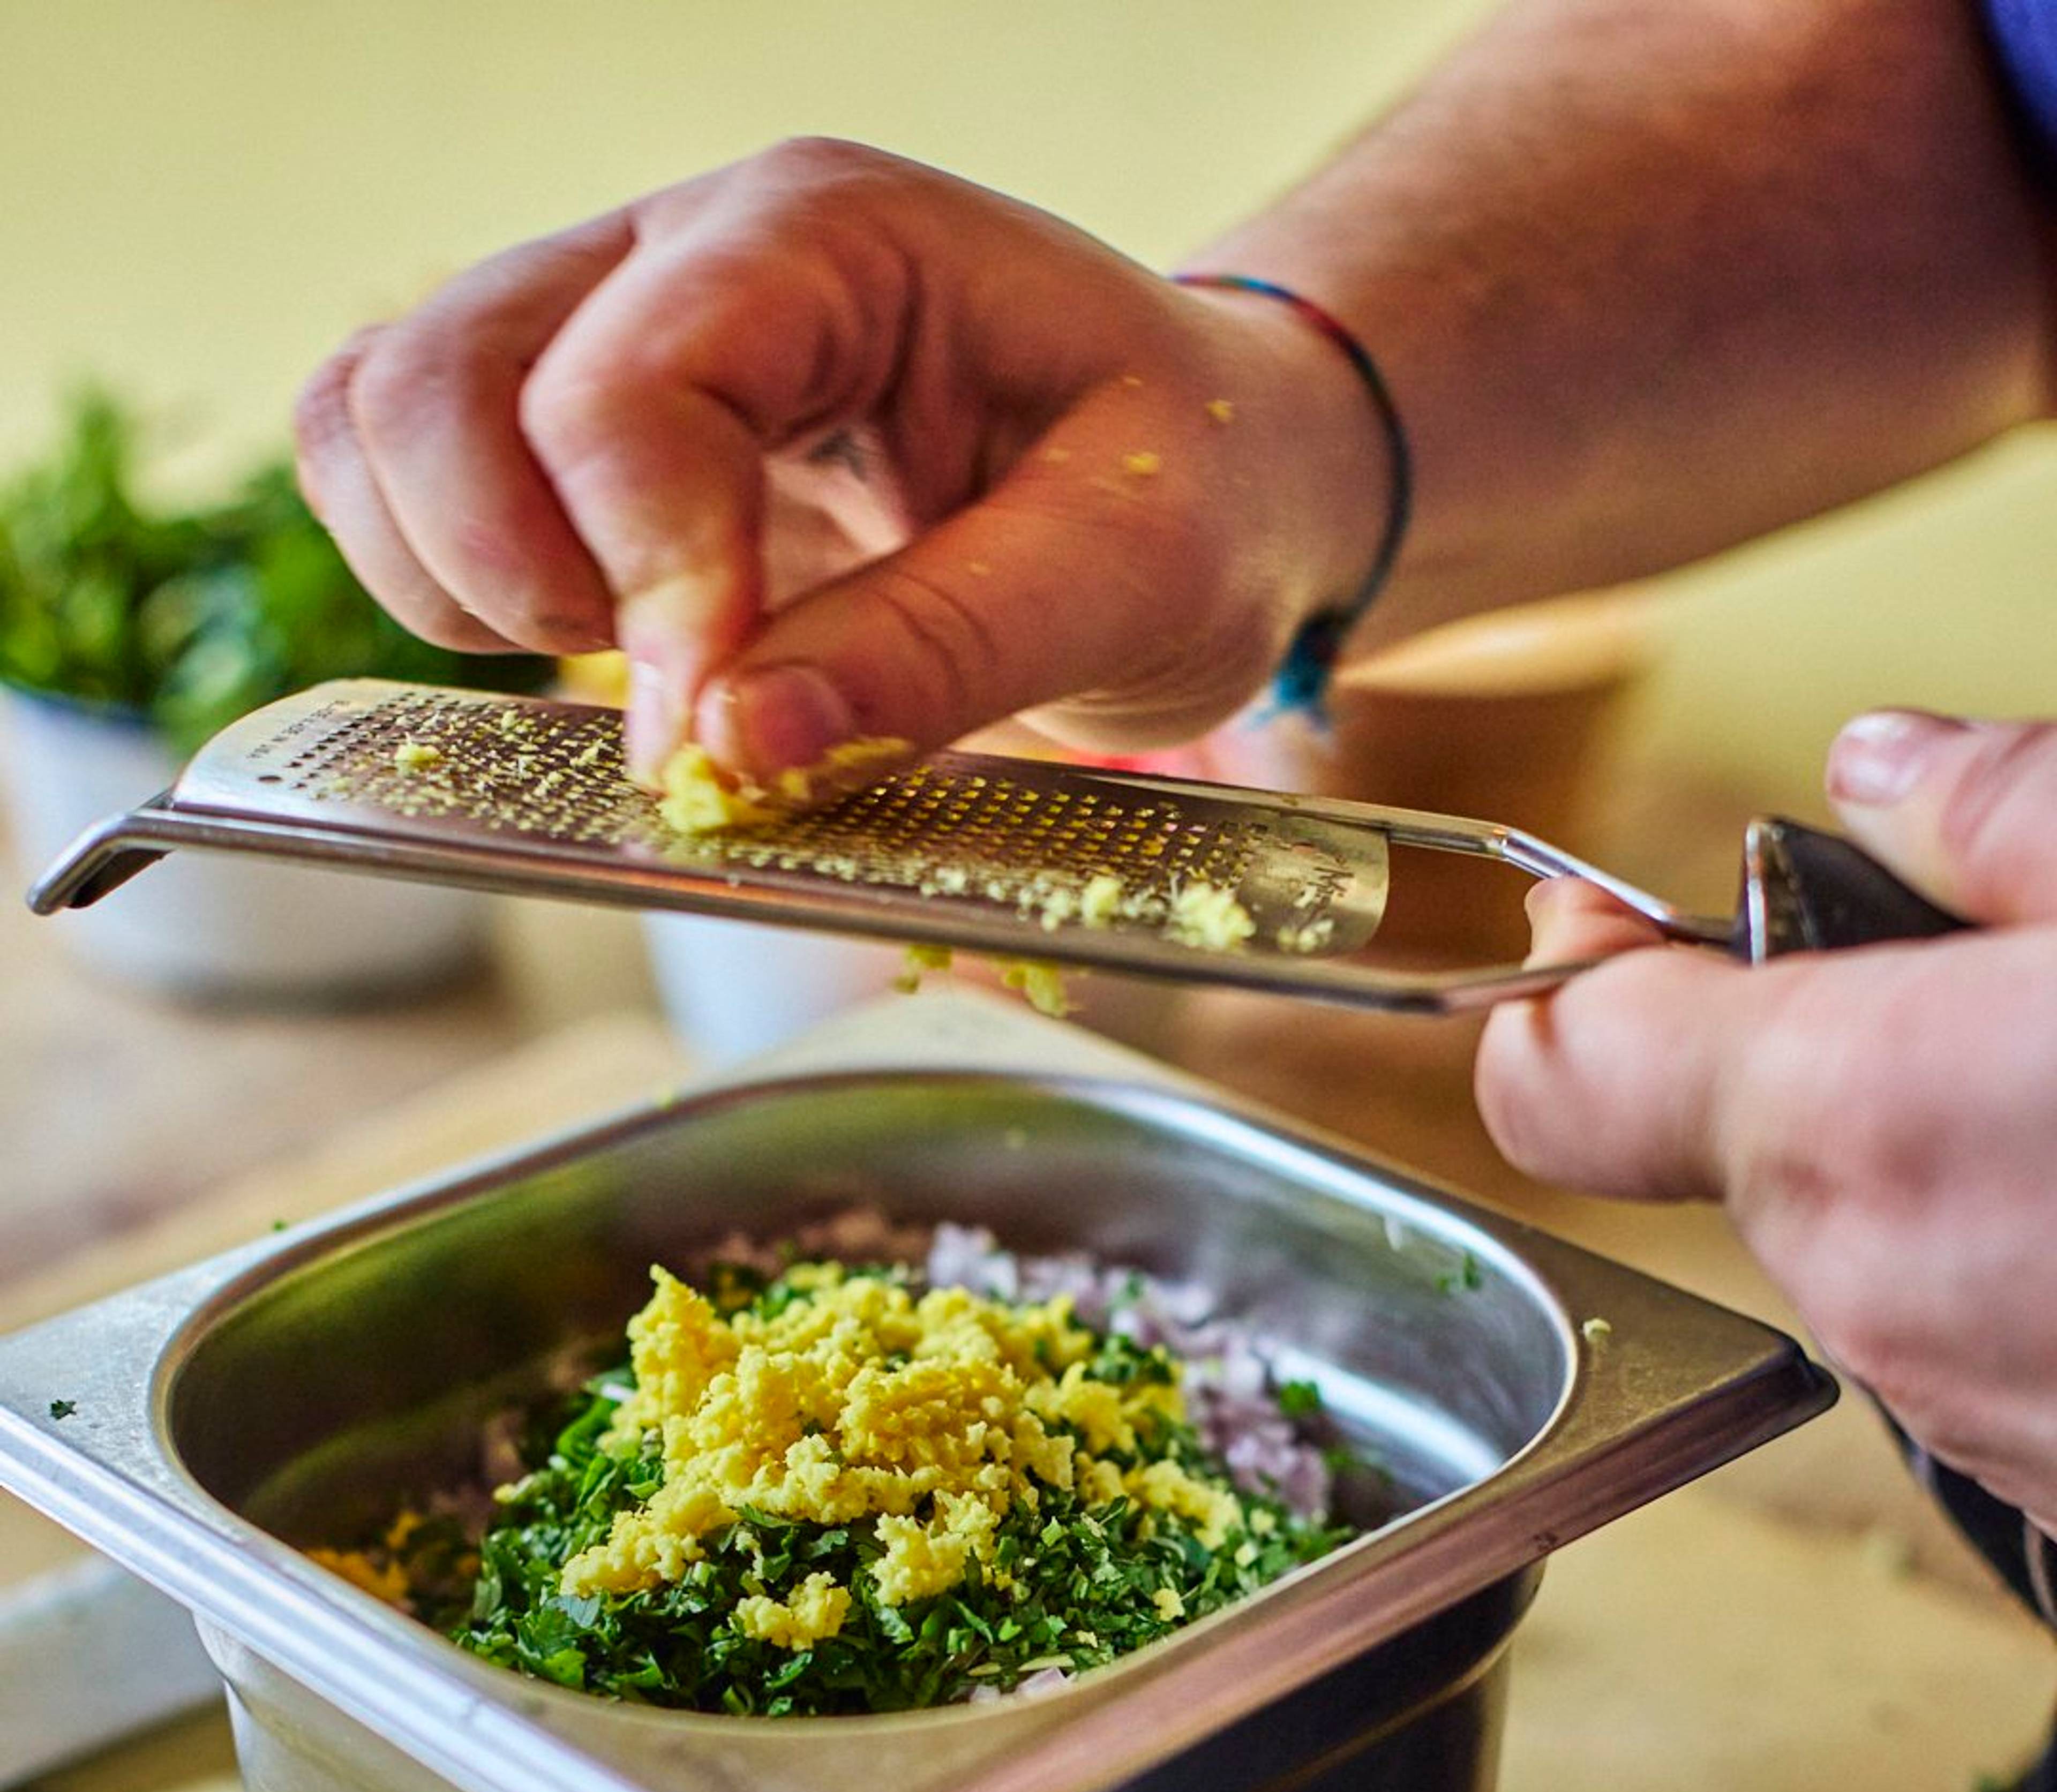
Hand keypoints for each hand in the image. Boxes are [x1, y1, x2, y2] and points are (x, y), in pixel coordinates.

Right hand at [294, 141, 1388, 782]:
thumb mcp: (1132, 575)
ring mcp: (616, 334)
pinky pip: (404, 481)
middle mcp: (689, 256)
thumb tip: (734, 752)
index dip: (652, 585)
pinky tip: (592, 651)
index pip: (630, 390)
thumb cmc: (1189, 493)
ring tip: (629, 668)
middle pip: (441, 376)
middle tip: (678, 696)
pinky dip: (444, 588)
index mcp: (832, 241)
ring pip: (379, 413)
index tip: (727, 734)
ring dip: (455, 581)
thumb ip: (938, 654)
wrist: (1207, 477)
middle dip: (516, 576)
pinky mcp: (588, 441)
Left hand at [1474, 710, 2056, 1534]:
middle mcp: (1874, 1283)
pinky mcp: (2050, 1487)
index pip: (1570, 1062)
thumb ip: (2003, 818)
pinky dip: (2023, 1269)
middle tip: (1977, 989)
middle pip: (1747, 1140)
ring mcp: (1966, 1409)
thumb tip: (1885, 774)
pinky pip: (1971, 1338)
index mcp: (1863, 1107)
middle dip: (1836, 1051)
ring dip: (1946, 1162)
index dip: (1564, 980)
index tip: (1592, 927)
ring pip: (1869, 1243)